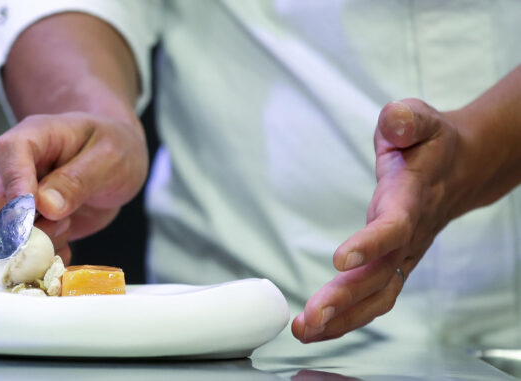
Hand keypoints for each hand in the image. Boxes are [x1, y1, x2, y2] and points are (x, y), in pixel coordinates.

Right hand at [0, 112, 147, 262]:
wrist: (116, 158)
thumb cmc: (112, 146)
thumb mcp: (108, 157)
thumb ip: (77, 180)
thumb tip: (46, 206)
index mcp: (32, 138)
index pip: (7, 154)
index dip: (16, 184)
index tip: (35, 208)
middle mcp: (13, 169)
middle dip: (23, 227)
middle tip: (62, 221)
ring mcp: (15, 200)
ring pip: (2, 236)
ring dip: (37, 243)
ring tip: (68, 224)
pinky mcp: (26, 225)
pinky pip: (21, 252)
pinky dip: (44, 257)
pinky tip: (66, 243)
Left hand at [292, 99, 465, 341]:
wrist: (462, 168)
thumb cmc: (431, 144)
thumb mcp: (420, 119)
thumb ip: (407, 119)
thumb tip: (395, 123)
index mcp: (411, 199)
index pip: (394, 227)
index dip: (372, 243)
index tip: (341, 259)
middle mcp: (408, 235)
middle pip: (380, 275)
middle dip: (345, 300)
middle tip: (310, 318)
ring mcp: (403, 255)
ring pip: (377, 296)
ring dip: (342, 318)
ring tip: (305, 332)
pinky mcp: (394, 265)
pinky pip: (373, 298)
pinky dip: (347, 316)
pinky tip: (319, 328)